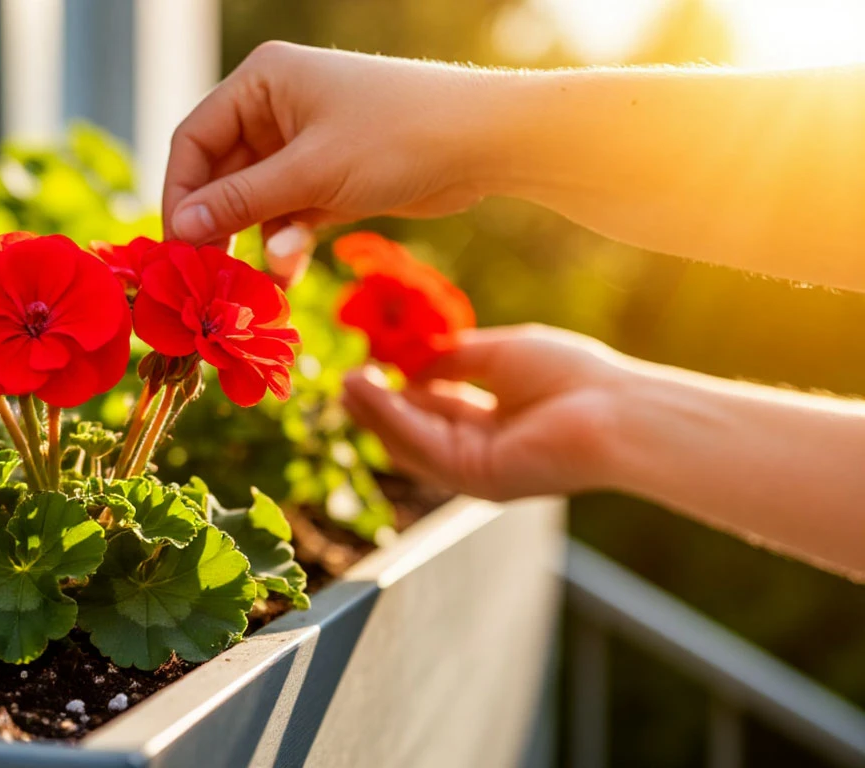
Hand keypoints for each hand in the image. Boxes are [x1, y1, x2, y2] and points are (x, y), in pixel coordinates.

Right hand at [163, 42, 501, 283]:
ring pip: (254, 201)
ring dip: (254, 241)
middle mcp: (275, 107)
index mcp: (262, 82)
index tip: (178, 249)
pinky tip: (289, 271)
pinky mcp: (327, 175)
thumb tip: (179, 228)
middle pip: (221, 174)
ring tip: (260, 281)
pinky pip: (287, 213)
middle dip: (218, 226)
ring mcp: (302, 142)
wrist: (483, 143)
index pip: (194, 140)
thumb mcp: (310, 174)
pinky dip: (285, 242)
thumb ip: (240, 202)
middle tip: (208, 277)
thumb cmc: (396, 139)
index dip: (180, 195)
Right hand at [341, 325, 629, 500]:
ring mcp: (475, 470)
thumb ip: (452, 357)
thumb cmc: (574, 377)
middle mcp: (478, 452)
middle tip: (345, 378)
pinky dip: (392, 418)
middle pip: (413, 431)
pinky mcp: (475, 478)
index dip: (398, 389)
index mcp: (489, 424)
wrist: (618, 411)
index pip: (431, 409)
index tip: (369, 364)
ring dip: (375, 412)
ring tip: (347, 381)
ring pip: (409, 442)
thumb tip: (408, 359)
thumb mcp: (499, 354)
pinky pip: (422, 445)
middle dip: (377, 406)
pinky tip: (369, 389)